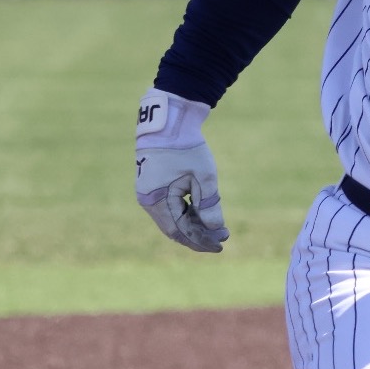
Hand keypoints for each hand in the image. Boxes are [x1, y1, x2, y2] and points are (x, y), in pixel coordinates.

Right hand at [134, 89, 228, 252]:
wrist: (169, 123)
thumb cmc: (187, 148)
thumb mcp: (204, 177)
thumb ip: (209, 205)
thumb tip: (215, 229)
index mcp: (156, 200)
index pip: (179, 231)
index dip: (200, 241)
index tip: (220, 245)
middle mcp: (148, 200)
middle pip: (174, 228)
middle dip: (198, 235)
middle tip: (222, 240)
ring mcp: (149, 193)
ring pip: (172, 218)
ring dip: (194, 224)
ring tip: (217, 229)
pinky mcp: (154, 186)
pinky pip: (170, 207)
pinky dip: (187, 213)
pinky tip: (203, 215)